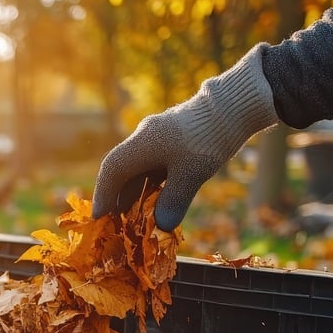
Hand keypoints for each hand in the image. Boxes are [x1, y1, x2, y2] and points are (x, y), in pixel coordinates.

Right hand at [92, 44, 278, 230]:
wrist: (234, 106)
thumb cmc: (208, 140)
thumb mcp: (191, 174)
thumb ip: (174, 201)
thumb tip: (162, 226)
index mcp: (141, 143)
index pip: (112, 171)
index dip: (103, 195)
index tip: (98, 218)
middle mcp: (144, 138)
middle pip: (122, 171)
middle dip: (117, 198)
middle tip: (115, 224)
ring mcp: (158, 138)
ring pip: (138, 169)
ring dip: (135, 193)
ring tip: (134, 218)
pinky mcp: (173, 140)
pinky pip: (153, 165)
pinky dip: (151, 185)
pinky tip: (156, 201)